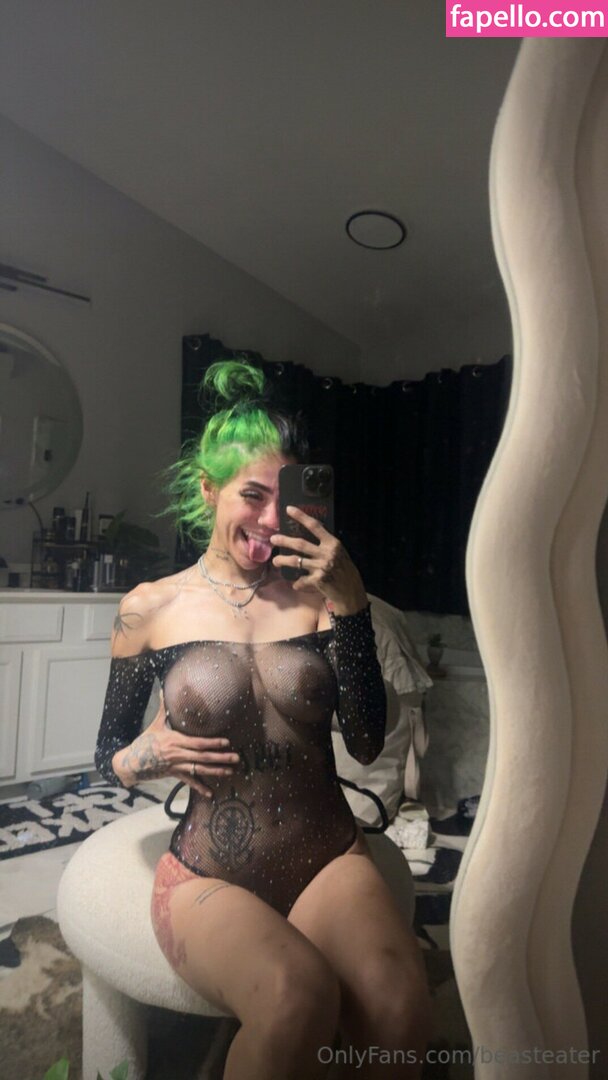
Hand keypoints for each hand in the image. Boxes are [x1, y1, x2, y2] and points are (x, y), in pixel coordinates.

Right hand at [113, 691, 239, 797]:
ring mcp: (176, 766)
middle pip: (203, 757)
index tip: (226, 742)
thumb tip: (162, 689)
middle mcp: (178, 754)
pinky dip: (199, 788)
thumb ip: (163, 708)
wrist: (132, 762)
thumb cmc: (144, 742)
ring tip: (230, 771)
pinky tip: (210, 794)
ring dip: (216, 771)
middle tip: (236, 758)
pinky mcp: (174, 774)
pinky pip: (189, 781)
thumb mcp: (155, 724)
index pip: (198, 742)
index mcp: (175, 741)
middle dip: (220, 758)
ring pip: (199, 770)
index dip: (212, 743)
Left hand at [271, 506, 367, 614]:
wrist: (352, 592)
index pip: (315, 526)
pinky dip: (297, 583)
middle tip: (273, 539)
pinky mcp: (318, 580)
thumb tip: (307, 541)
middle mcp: (327, 553)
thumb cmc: (345, 572)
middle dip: (284, 541)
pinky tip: (295, 584)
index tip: (289, 509)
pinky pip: (301, 580)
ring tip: (275, 561)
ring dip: (283, 560)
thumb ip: (325, 547)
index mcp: (333, 543)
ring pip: (296, 561)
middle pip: (300, 544)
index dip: (301, 517)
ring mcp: (322, 567)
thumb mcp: (340, 554)